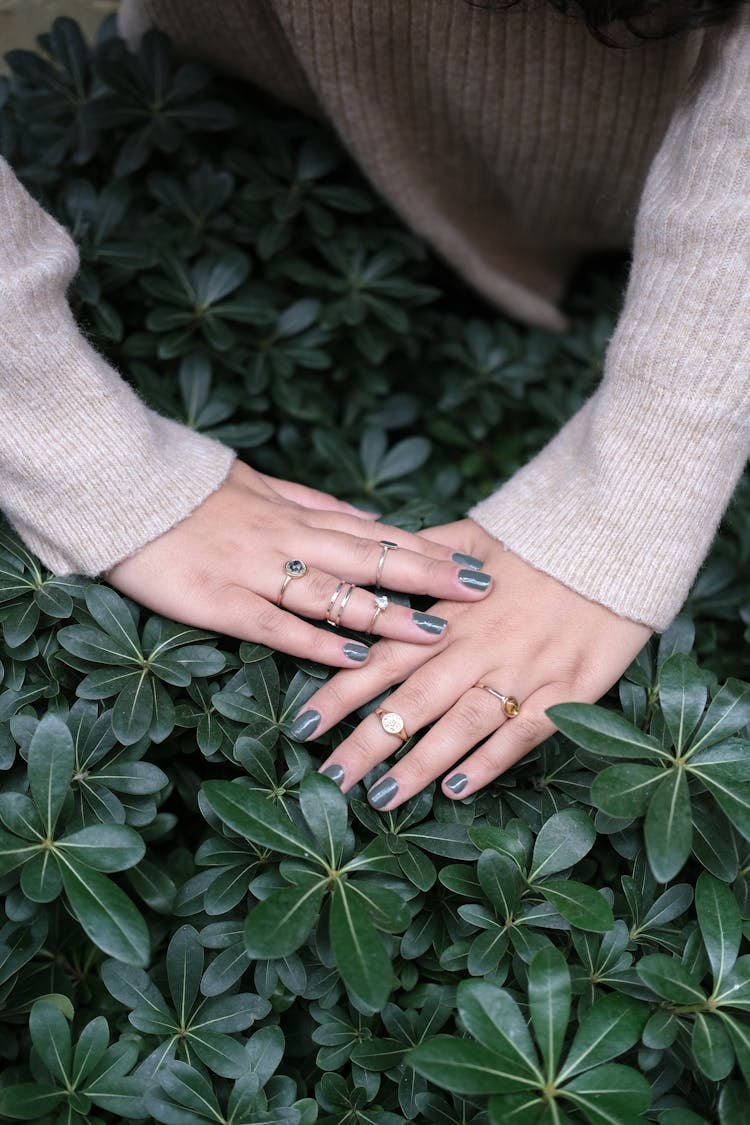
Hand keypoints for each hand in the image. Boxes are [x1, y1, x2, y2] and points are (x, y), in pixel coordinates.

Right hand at [106, 463, 492, 666]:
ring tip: (434, 633)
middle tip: (480, 593)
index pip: (377, 533)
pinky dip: (315, 644)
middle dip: (428, 577)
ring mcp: (254, 571)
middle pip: (370, 560)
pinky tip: (352, 660)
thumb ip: (313, 504)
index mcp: (298, 514)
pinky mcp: (216, 601)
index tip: (474, 561)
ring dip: (385, 615)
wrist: (119, 487)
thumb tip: (363, 518)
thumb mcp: (259, 484)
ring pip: (332, 594)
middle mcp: (287, 540)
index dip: (427, 549)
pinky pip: (274, 625)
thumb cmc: (190, 490)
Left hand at [299, 519, 650, 803]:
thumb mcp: (477, 533)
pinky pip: (526, 732)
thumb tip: (379, 558)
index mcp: (452, 612)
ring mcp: (526, 669)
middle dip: (366, 742)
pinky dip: (492, 761)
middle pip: (414, 700)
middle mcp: (482, 644)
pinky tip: (459, 789)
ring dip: (420, 763)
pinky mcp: (569, 688)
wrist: (618, 538)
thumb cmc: (542, 539)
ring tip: (382, 798)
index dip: (341, 693)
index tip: (302, 724)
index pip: (384, 657)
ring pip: (463, 724)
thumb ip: (425, 554)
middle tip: (329, 778)